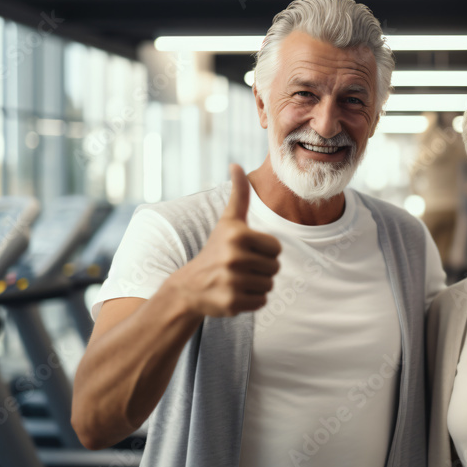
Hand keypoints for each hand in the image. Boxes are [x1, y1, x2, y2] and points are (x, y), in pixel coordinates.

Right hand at [168, 164, 281, 316]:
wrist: (190, 286)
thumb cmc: (216, 249)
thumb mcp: (228, 221)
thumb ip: (238, 194)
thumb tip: (236, 164)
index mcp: (238, 234)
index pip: (277, 248)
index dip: (265, 250)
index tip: (245, 250)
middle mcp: (234, 257)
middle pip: (275, 267)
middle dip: (262, 268)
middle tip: (240, 267)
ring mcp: (232, 281)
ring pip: (269, 285)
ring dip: (257, 284)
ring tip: (237, 279)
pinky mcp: (232, 302)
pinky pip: (261, 302)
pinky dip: (252, 300)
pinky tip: (234, 293)